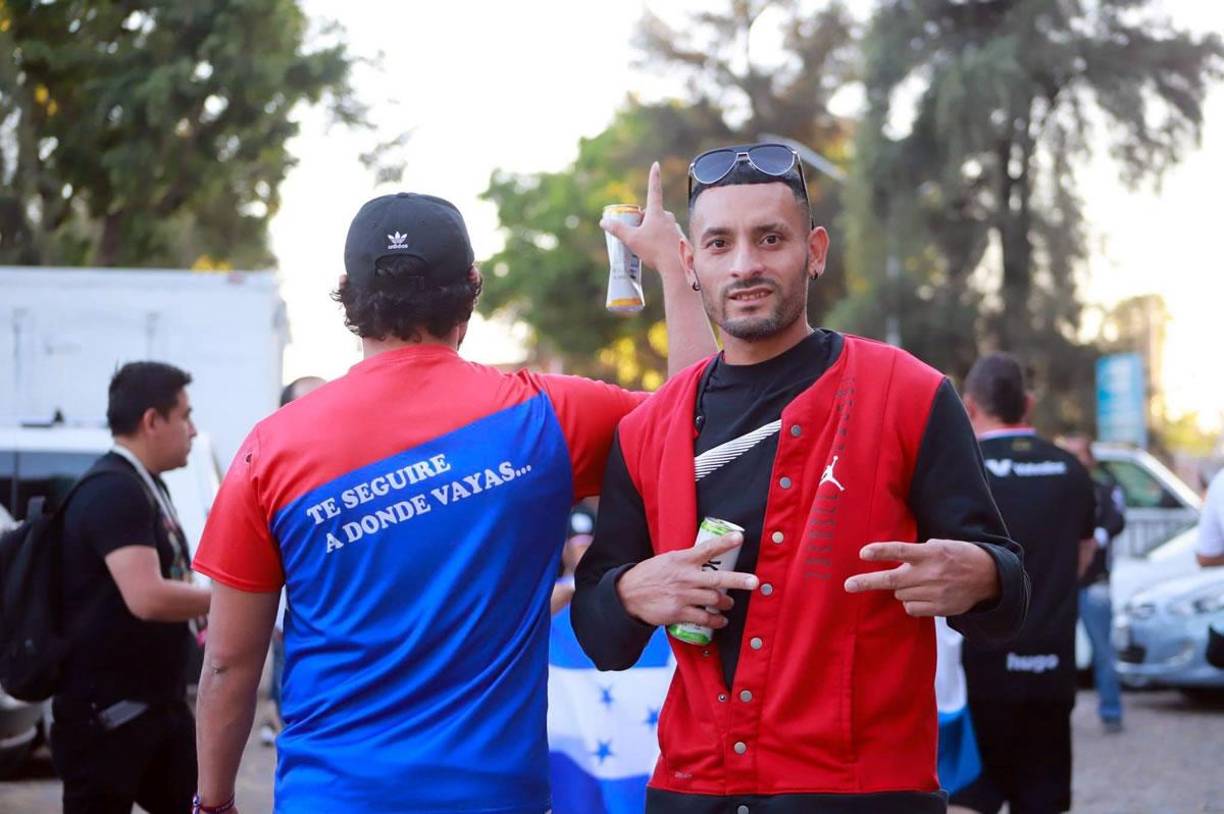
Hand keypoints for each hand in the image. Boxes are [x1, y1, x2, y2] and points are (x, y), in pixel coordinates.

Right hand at [600, 161, 685, 276]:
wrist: (676, 267)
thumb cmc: (654, 250)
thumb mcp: (632, 240)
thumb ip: (617, 230)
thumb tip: (603, 221)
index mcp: (656, 212)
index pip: (654, 189)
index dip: (654, 176)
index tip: (656, 164)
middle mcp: (667, 216)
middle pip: (652, 212)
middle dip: (643, 220)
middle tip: (636, 234)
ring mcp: (675, 227)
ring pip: (659, 224)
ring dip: (652, 231)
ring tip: (647, 247)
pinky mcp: (679, 238)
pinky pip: (666, 235)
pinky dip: (660, 241)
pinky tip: (657, 252)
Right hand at [617, 532, 758, 627]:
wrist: (628, 594)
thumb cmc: (649, 575)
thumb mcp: (667, 560)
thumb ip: (687, 560)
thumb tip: (707, 558)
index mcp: (681, 559)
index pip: (707, 549)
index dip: (724, 542)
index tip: (739, 537)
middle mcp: (685, 577)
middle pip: (718, 579)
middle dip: (738, 580)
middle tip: (754, 582)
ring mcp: (683, 596)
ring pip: (714, 600)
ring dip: (726, 603)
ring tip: (729, 603)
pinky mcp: (679, 612)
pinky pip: (704, 618)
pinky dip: (716, 621)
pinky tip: (721, 620)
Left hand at [843, 539, 999, 616]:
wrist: (989, 577)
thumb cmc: (959, 556)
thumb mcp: (940, 545)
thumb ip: (917, 552)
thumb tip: (892, 558)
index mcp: (930, 553)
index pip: (900, 551)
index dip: (880, 552)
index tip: (863, 554)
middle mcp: (930, 573)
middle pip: (892, 580)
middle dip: (867, 582)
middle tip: (848, 585)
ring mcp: (934, 593)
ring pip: (900, 594)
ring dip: (901, 589)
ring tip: (919, 582)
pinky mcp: (938, 608)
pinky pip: (911, 608)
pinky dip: (911, 602)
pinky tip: (924, 594)